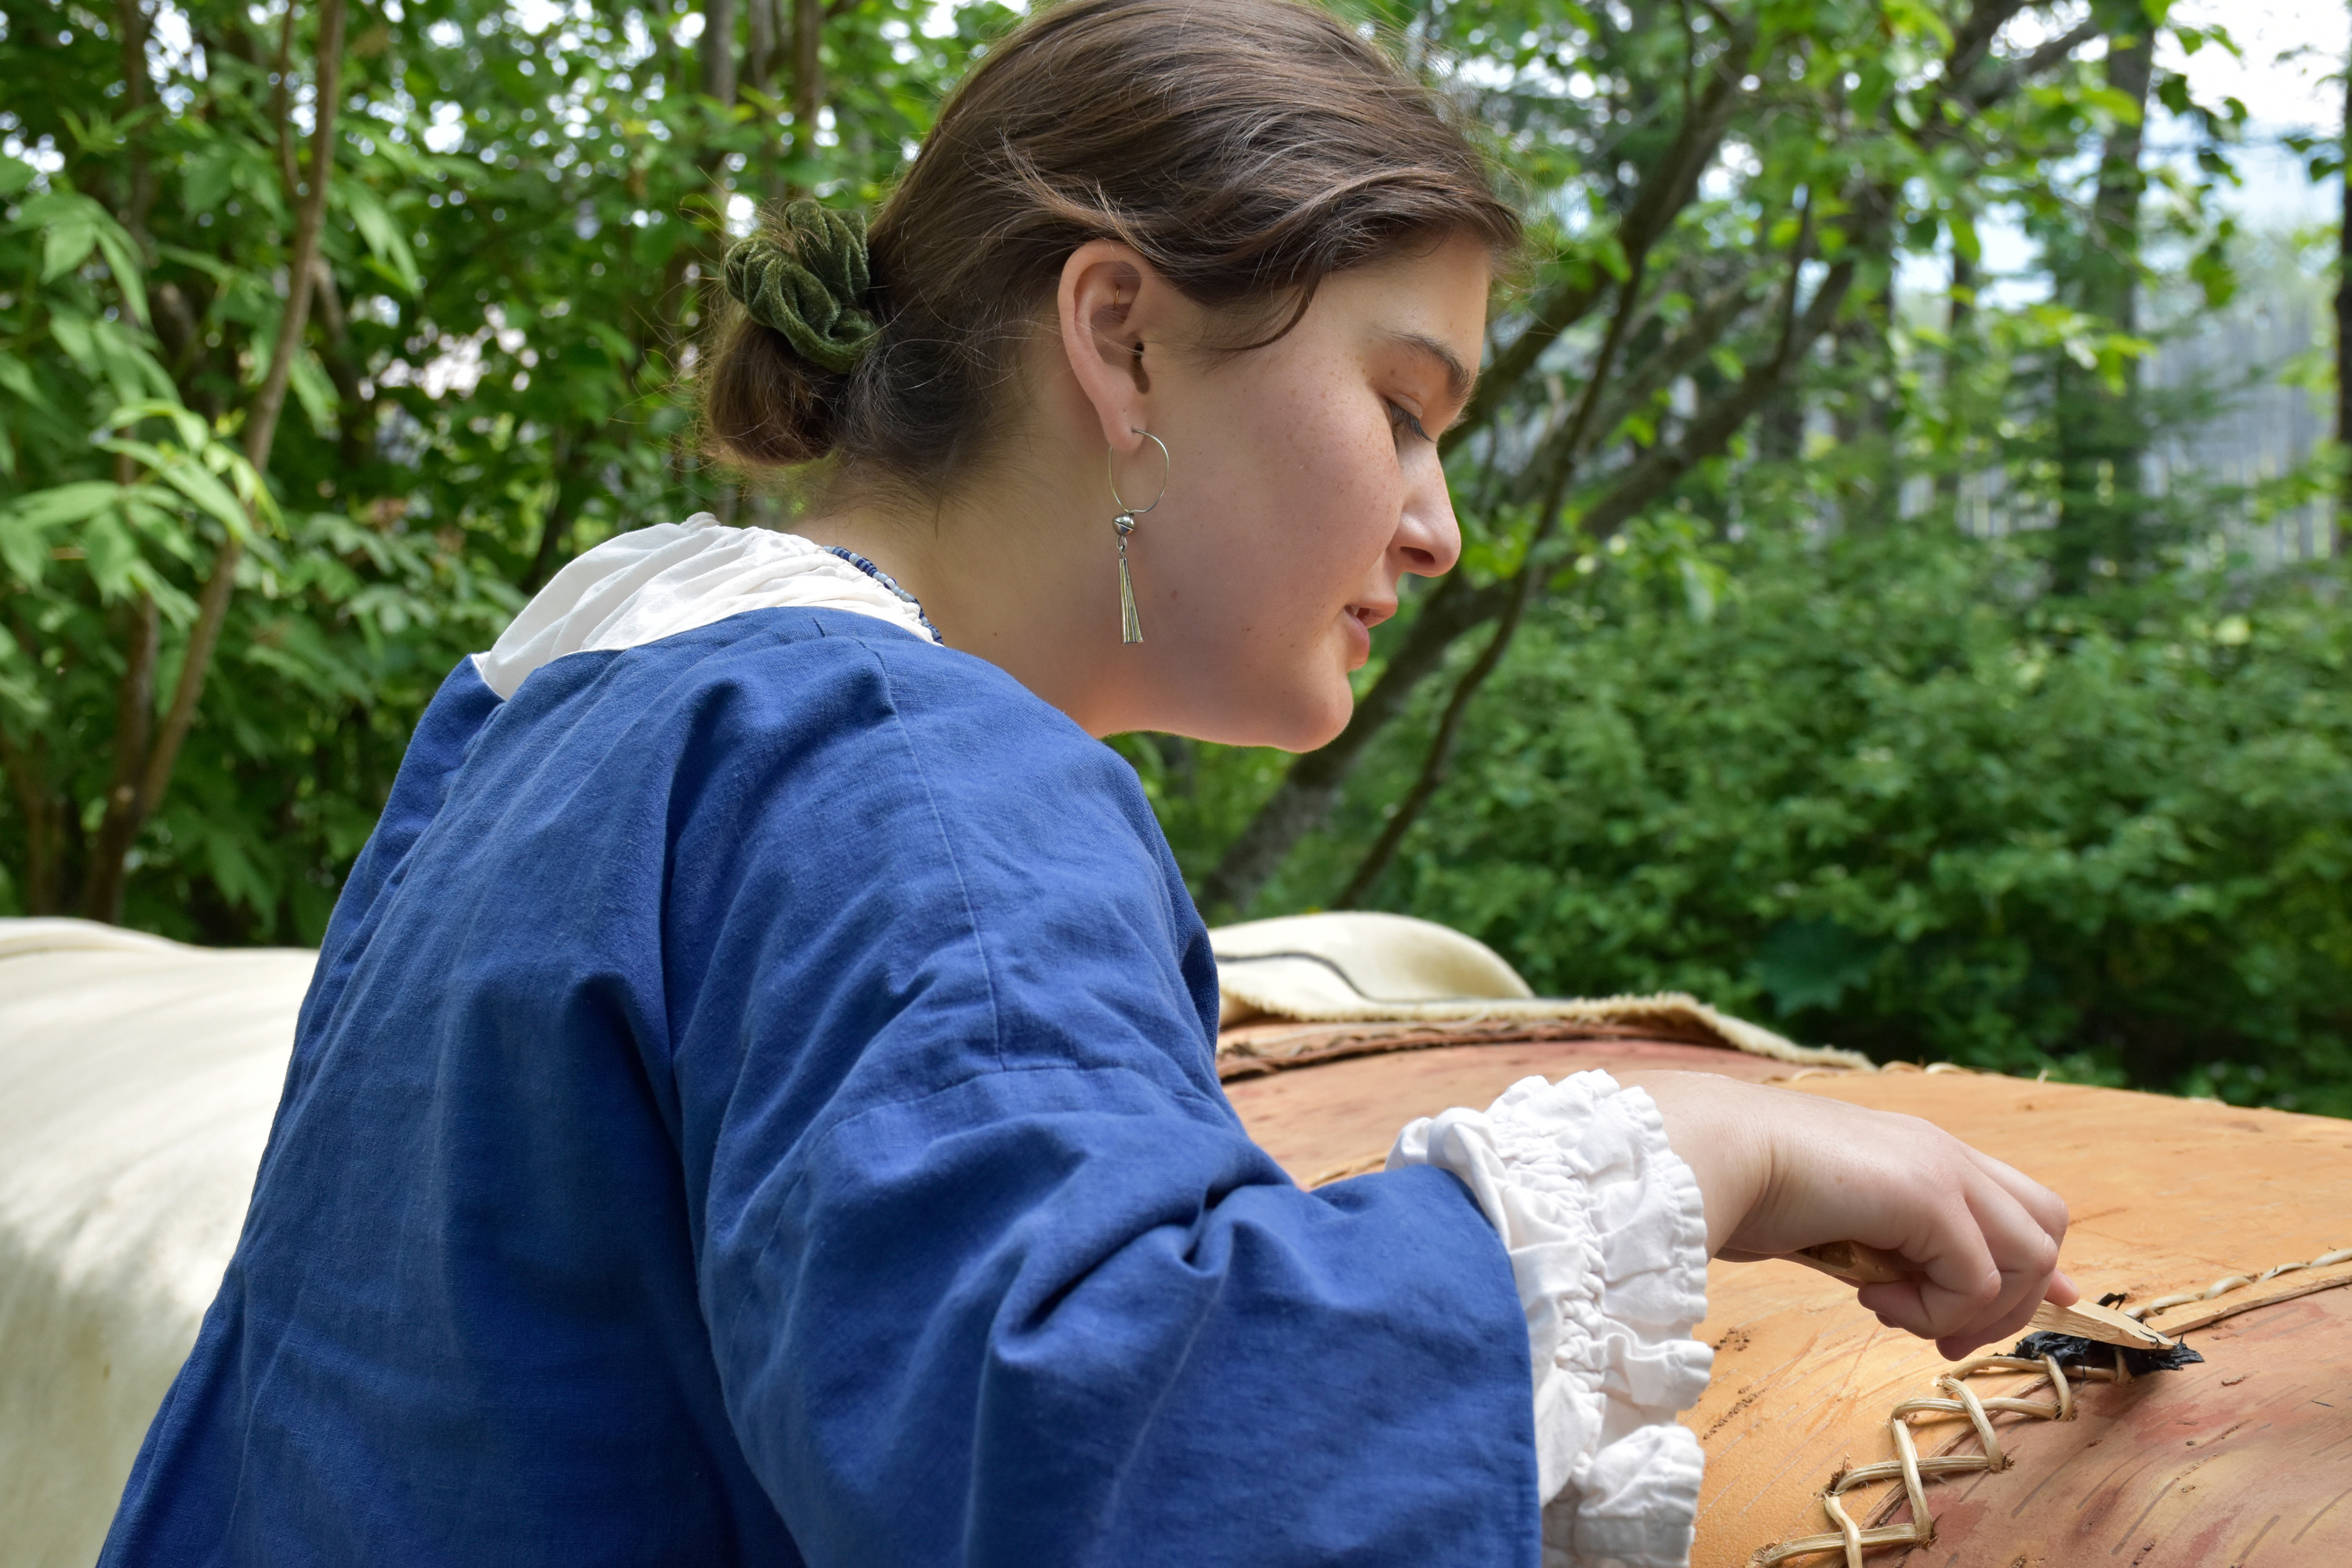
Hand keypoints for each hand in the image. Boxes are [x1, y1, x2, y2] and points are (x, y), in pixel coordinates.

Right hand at [1614, 1070, 2077, 1359]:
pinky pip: (1976, 1280)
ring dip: (1971, 1311)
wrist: (1706, 1151)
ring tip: (1896, 1315)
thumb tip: (1901, 1289)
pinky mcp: (1927, 1194)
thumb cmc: (1741, 1185)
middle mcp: (1942, 1152)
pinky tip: (1869, 1297)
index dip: (2036, 1266)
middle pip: (2046, 1227)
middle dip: (2014, 1299)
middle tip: (1944, 1337)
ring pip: (2030, 1258)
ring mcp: (1941, 1168)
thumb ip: (1878, 1245)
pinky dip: (1934, 1311)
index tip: (2026, 1312)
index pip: (2020, 1202)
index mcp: (1919, 1151)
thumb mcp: (1830, 1222)